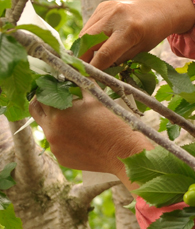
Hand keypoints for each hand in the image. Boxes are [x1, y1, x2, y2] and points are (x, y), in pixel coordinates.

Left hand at [30, 93, 152, 188]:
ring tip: (76, 118)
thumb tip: (76, 70)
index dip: (48, 87)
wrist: (123, 152)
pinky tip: (82, 135)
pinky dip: (65, 136)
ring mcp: (55, 147)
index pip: (42, 95)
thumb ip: (82, 83)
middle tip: (55, 96)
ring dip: (57, 120)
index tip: (55, 83)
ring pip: (47, 128)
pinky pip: (58, 143)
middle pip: (35, 111)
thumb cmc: (113, 123)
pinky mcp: (61, 158)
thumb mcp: (97, 99)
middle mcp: (51, 132)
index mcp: (59, 114)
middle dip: (43, 101)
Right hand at [80, 0, 194, 69]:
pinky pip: (90, 25)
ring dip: (83, 48)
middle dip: (81, 58)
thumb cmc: (153, 33)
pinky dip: (89, 37)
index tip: (88, 80)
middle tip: (81, 71)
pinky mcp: (103, 5)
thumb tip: (98, 71)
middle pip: (87, 42)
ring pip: (85, 33)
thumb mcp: (140, 50)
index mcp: (130, 30)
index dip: (94, 69)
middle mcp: (116, 16)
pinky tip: (96, 44)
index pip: (104, 54)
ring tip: (87, 59)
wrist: (161, 9)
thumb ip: (119, 60)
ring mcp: (108, 8)